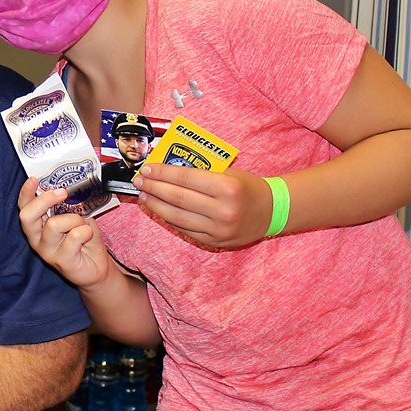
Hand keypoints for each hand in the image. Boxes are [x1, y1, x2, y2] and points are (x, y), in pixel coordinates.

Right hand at [18, 177, 115, 289]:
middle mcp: (37, 239)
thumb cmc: (83, 239)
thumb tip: (67, 190)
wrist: (97, 266)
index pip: (24, 208)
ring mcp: (47, 252)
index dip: (26, 193)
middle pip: (27, 216)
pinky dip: (86, 231)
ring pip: (54, 224)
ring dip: (74, 219)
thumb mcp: (75, 216)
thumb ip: (67, 206)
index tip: (34, 179)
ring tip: (82, 225)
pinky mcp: (62, 261)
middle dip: (44, 200)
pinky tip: (87, 237)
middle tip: (62, 193)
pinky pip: (74, 236)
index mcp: (37, 226)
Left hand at [133, 164, 271, 247]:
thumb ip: (201, 172)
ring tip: (144, 195)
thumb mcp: (229, 172)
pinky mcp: (214, 242)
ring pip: (177, 216)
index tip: (147, 168)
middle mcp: (222, 210)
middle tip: (139, 181)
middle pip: (177, 198)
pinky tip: (159, 209)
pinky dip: (169, 218)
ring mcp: (218, 229)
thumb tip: (165, 169)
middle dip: (154, 188)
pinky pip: (184, 229)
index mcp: (227, 187)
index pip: (185, 178)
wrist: (271, 212)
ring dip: (156, 205)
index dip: (163, 173)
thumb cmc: (247, 187)